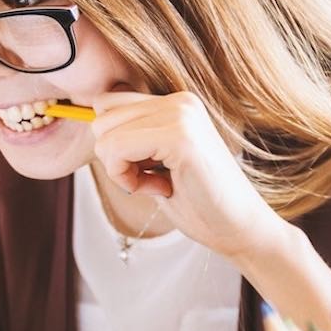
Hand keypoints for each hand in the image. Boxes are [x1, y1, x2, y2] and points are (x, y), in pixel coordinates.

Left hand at [90, 90, 288, 260]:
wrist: (240, 229)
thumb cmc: (198, 202)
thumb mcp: (157, 161)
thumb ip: (133, 137)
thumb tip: (90, 120)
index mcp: (177, 103)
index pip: (108, 104)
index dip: (114, 144)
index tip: (146, 170)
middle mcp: (180, 101)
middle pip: (101, 117)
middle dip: (115, 157)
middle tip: (153, 180)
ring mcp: (181, 115)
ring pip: (105, 134)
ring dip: (122, 170)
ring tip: (160, 183)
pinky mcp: (180, 137)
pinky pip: (116, 149)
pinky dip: (126, 178)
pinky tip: (160, 189)